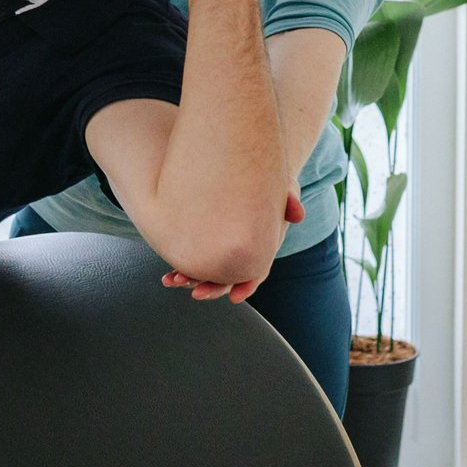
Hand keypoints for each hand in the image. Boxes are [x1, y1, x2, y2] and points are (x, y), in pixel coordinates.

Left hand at [156, 191, 301, 301]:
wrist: (241, 169)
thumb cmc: (265, 182)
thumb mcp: (282, 186)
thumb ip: (290, 197)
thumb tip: (299, 214)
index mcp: (260, 248)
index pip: (256, 274)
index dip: (247, 286)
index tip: (236, 297)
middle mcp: (240, 253)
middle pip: (227, 279)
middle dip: (212, 288)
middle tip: (196, 291)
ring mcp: (220, 248)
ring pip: (205, 273)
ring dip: (188, 279)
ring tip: (171, 280)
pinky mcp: (201, 239)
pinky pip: (189, 259)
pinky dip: (178, 268)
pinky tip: (167, 275)